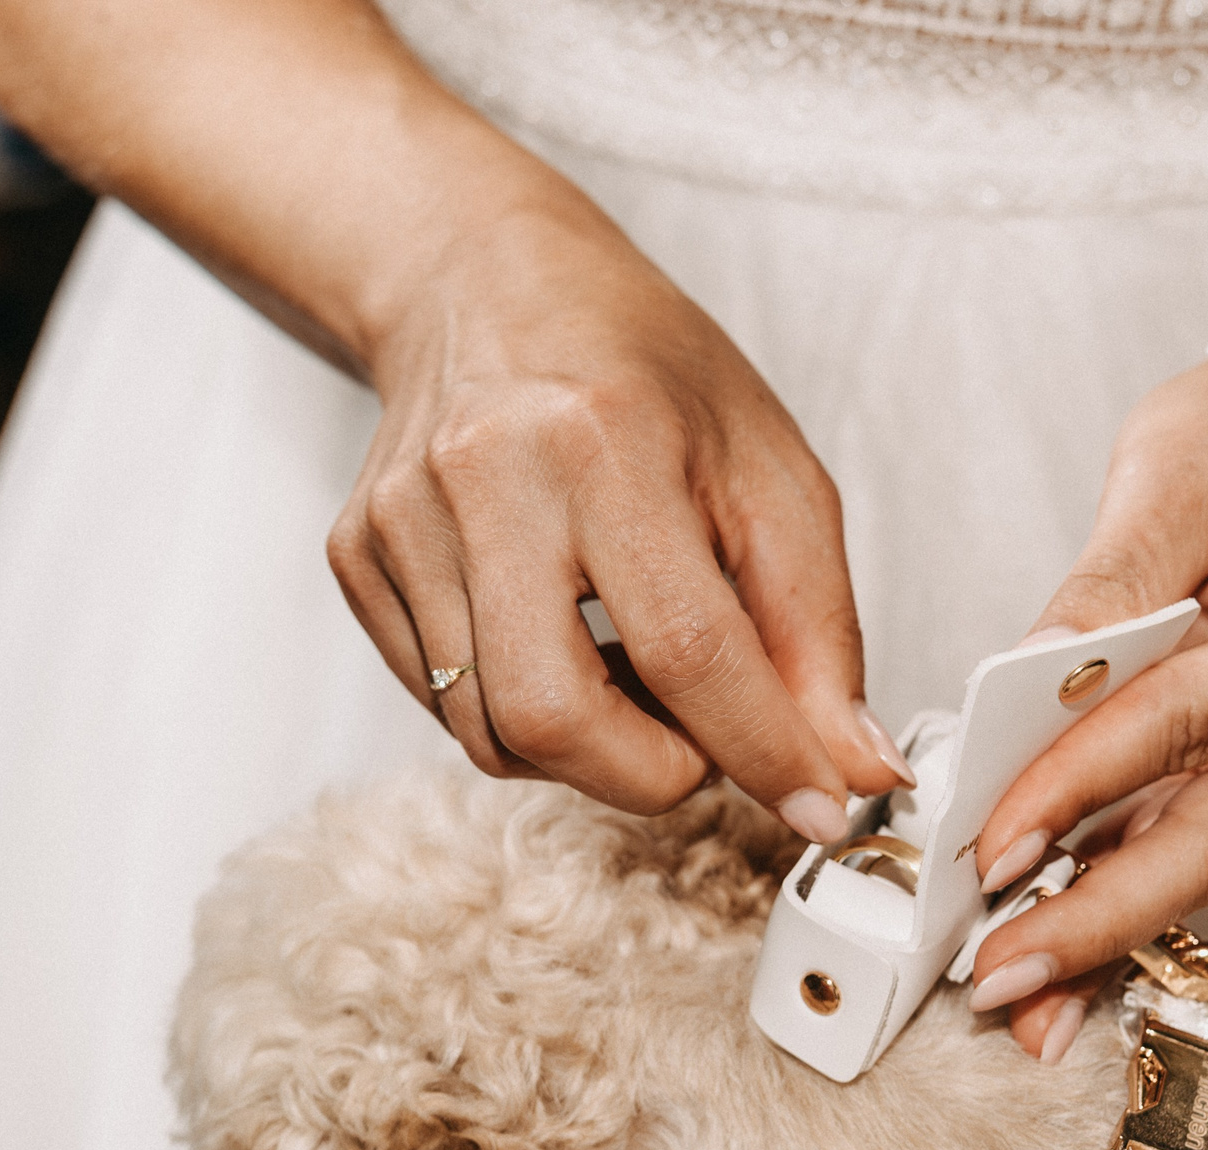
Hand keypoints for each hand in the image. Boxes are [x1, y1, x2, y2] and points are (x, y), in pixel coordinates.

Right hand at [334, 194, 911, 841]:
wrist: (485, 282)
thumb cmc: (643, 372)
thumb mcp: (771, 473)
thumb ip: (817, 631)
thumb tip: (850, 770)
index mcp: (607, 438)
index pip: (689, 648)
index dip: (765, 752)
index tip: (818, 810)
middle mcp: (487, 479)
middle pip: (557, 717)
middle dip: (652, 775)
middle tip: (702, 738)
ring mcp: (404, 524)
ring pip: (491, 735)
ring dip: (589, 751)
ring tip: (631, 671)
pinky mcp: (357, 558)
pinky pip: (443, 706)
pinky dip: (522, 714)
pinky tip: (560, 643)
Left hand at [965, 321, 1207, 1057]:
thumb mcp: (1172, 478)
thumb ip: (1101, 592)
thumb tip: (1020, 689)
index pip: (1194, 721)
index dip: (1081, 786)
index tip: (987, 845)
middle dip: (1098, 916)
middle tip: (997, 975)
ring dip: (1105, 930)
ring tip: (1014, 994)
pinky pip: (1205, 852)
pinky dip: (1124, 898)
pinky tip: (1058, 960)